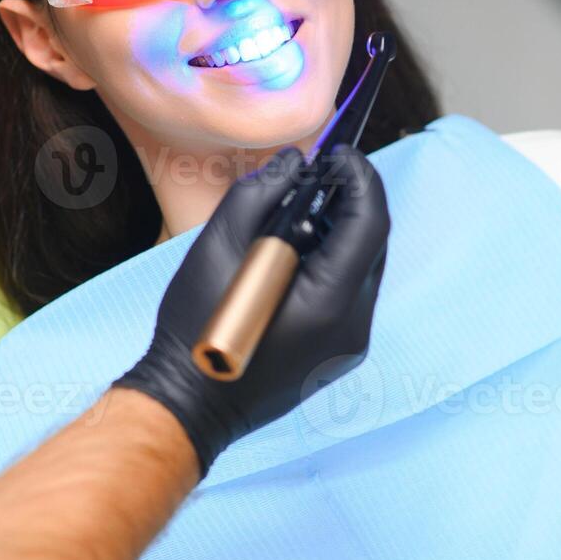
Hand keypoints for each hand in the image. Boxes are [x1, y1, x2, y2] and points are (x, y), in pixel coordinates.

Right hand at [113, 144, 390, 478]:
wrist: (188, 407)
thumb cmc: (195, 329)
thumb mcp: (217, 247)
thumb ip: (260, 194)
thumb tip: (294, 162)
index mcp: (329, 300)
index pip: (369, 223)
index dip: (360, 178)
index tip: (339, 152)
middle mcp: (352, 326)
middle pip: (373, 244)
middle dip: (353, 200)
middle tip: (322, 171)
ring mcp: (349, 344)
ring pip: (363, 268)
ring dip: (341, 231)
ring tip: (302, 209)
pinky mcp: (338, 353)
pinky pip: (348, 293)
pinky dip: (331, 262)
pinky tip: (296, 251)